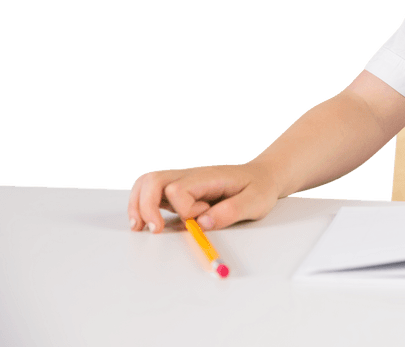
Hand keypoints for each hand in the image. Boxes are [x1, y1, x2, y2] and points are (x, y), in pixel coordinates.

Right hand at [128, 161, 279, 233]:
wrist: (263, 176)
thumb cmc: (259, 188)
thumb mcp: (256, 202)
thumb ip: (231, 211)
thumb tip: (202, 223)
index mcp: (208, 177)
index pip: (180, 189)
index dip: (186, 209)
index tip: (203, 217)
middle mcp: (191, 176)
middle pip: (154, 180)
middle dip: (145, 206)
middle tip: (152, 229)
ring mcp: (184, 182)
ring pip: (147, 184)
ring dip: (138, 205)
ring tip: (140, 227)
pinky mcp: (180, 191)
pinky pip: (153, 193)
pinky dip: (144, 206)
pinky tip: (147, 222)